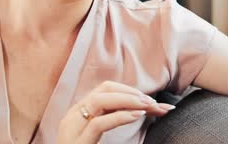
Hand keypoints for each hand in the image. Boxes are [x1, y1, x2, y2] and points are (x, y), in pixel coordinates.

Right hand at [57, 81, 174, 143]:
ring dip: (128, 99)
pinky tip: (137, 116)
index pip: (106, 89)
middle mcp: (74, 116)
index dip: (130, 90)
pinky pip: (98, 123)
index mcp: (80, 113)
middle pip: (104, 89)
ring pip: (99, 100)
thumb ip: (111, 119)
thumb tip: (139, 110)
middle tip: (153, 102)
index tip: (151, 101)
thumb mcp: (96, 135)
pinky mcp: (78, 143)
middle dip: (131, 92)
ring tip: (148, 106)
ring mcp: (73, 129)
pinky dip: (120, 116)